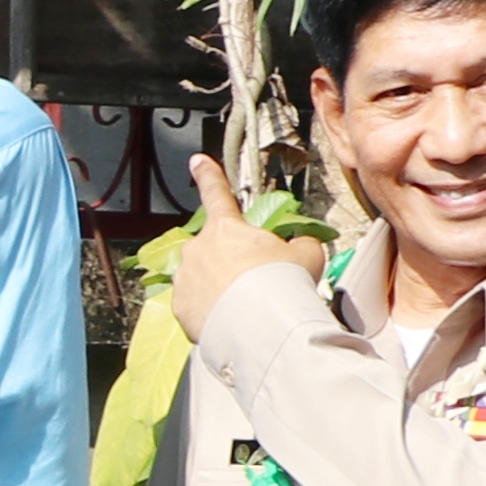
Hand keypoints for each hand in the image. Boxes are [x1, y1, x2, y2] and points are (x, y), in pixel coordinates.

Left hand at [156, 158, 299, 338]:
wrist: (261, 324)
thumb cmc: (282, 283)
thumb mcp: (306, 253)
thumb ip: (299, 243)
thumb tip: (301, 245)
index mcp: (226, 228)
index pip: (216, 193)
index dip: (207, 175)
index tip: (197, 161)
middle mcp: (198, 248)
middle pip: (214, 248)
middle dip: (231, 260)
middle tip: (256, 280)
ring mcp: (185, 277)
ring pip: (203, 278)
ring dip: (220, 287)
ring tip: (246, 305)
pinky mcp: (180, 307)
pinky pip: (196, 305)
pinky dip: (210, 311)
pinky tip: (232, 319)